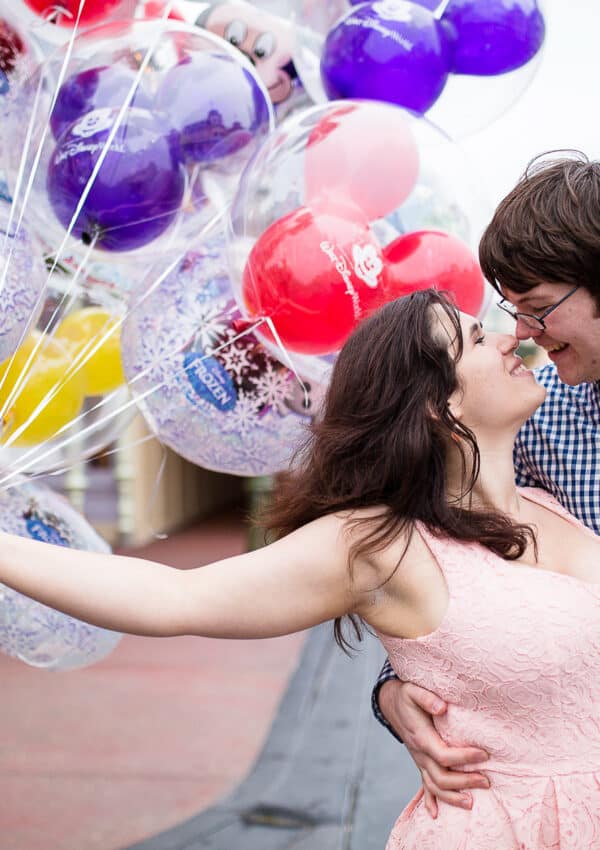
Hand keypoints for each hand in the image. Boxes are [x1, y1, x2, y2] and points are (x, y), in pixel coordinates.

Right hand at [378, 680, 489, 818]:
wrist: (391, 703)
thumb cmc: (406, 696)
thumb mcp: (413, 690)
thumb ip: (427, 698)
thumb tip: (442, 708)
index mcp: (421, 737)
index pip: (444, 755)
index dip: (464, 758)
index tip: (484, 754)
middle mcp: (419, 753)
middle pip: (441, 776)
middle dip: (464, 782)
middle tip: (487, 781)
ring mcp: (419, 760)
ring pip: (434, 786)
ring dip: (452, 797)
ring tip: (472, 802)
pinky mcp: (420, 761)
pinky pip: (424, 785)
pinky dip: (429, 800)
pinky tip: (434, 814)